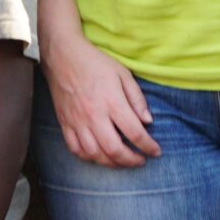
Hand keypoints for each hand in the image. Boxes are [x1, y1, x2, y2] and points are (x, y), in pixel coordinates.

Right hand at [43, 30, 158, 165]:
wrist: (63, 56)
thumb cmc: (95, 63)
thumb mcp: (123, 74)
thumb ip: (137, 99)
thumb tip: (148, 121)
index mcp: (112, 102)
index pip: (134, 132)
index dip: (148, 146)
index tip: (156, 151)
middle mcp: (94, 115)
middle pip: (114, 149)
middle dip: (131, 161)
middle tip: (141, 161)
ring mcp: (77, 121)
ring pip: (94, 154)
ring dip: (111, 163)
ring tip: (122, 161)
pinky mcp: (65, 123)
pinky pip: (75, 149)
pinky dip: (89, 157)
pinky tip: (99, 156)